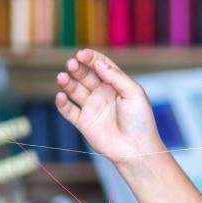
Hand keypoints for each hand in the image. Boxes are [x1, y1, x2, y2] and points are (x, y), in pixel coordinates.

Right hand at [54, 48, 164, 165]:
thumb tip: (99, 63)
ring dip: (67, 82)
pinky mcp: (83, 123)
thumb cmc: (140, 121)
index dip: (91, 58)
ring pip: (74, 90)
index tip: (82, 54)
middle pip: (85, 75)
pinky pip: (69, 110)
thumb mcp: (134, 93)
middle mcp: (102, 94)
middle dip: (77, 68)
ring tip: (62, 77)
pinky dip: (62, 103)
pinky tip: (61, 96)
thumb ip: (116, 77)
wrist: (137, 149)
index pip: (100, 65)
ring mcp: (92, 107)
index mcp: (116, 85)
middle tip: (72, 64)